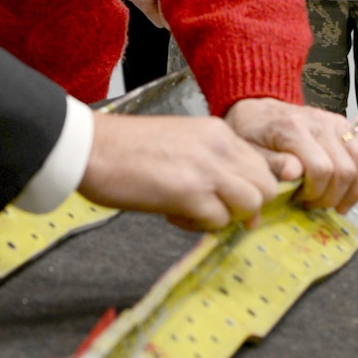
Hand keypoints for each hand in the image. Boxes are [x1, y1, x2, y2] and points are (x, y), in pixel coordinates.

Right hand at [79, 113, 282, 231]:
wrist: (91, 147)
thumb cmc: (125, 147)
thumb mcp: (181, 143)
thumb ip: (212, 164)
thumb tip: (236, 199)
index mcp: (216, 131)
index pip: (260, 165)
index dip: (251, 190)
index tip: (232, 202)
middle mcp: (219, 147)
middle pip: (265, 187)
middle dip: (246, 206)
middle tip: (215, 211)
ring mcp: (207, 170)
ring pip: (251, 204)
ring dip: (226, 217)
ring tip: (194, 212)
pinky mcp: (191, 194)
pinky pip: (218, 221)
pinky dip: (199, 226)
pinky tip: (173, 214)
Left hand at [224, 97, 357, 213]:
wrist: (259, 109)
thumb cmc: (252, 134)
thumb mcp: (250, 151)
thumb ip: (271, 164)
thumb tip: (294, 174)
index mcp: (293, 128)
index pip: (321, 169)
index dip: (315, 193)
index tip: (299, 200)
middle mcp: (320, 122)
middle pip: (345, 169)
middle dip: (332, 196)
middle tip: (314, 204)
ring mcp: (336, 122)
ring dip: (353, 190)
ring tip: (335, 203)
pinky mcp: (346, 124)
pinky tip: (350, 190)